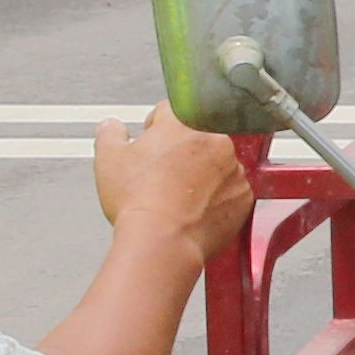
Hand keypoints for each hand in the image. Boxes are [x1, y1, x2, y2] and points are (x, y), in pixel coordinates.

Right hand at [93, 107, 253, 255]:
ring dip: (203, 174)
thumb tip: (112, 127)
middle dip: (181, 152)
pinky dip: (218, 198)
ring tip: (178, 197)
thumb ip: (110, 134)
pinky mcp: (245, 195)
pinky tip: (195, 210)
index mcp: (183, 122)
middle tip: (162, 176)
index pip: (167, 112)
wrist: (163, 241)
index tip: (149, 145)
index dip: (153, 129)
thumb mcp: (109, 160)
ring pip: (216, 163)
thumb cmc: (138, 201)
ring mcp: (234, 168)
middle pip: (196, 137)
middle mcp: (215, 139)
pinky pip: (231, 190)